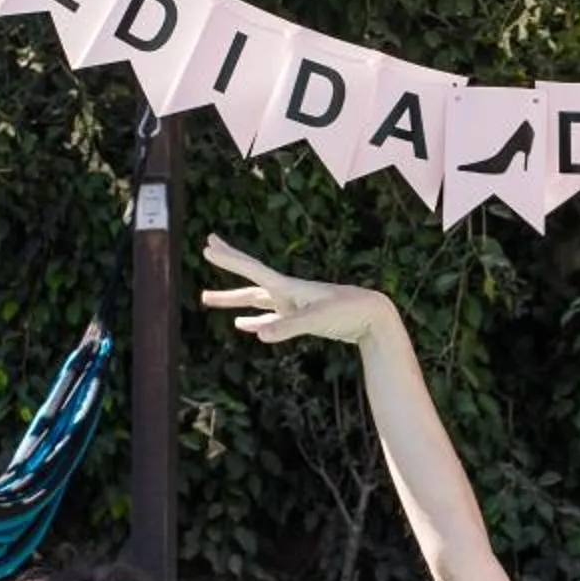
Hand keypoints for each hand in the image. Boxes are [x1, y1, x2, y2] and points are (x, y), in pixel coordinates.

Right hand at [201, 235, 397, 347]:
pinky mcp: (299, 319)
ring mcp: (292, 305)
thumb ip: (287, 327)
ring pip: (254, 300)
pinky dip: (254, 321)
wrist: (372, 315)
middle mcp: (287, 292)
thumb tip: (259, 335)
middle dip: (228, 265)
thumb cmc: (348, 312)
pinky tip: (243, 325)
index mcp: (288, 287)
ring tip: (206, 298)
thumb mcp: (316, 320)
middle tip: (207, 248)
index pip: (252, 269)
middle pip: (248, 279)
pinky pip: (269, 319)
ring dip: (232, 300)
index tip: (208, 245)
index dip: (229, 259)